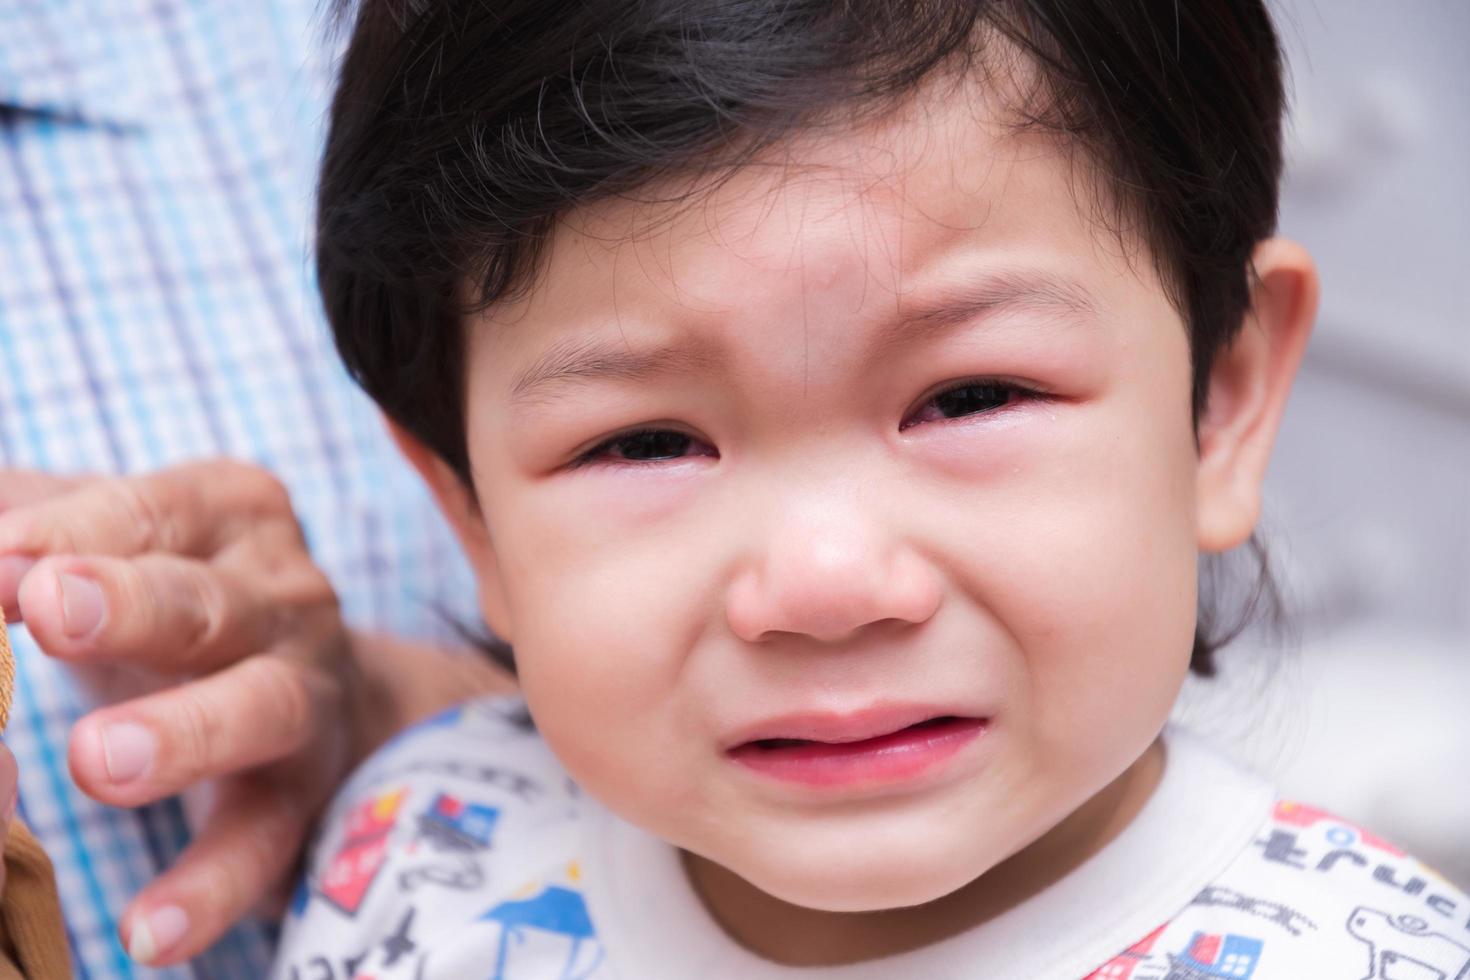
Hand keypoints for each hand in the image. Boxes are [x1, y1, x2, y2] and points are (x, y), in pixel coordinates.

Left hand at [0, 461, 510, 964]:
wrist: (315, 684)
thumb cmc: (175, 593)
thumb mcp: (116, 536)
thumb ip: (33, 517)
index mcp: (231, 515)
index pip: (153, 512)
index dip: (77, 532)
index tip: (2, 562)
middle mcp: (285, 595)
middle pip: (209, 601)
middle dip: (131, 606)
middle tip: (50, 612)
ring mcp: (306, 693)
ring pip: (260, 707)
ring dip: (184, 733)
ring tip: (97, 762)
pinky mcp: (305, 792)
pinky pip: (266, 839)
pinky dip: (214, 884)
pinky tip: (150, 931)